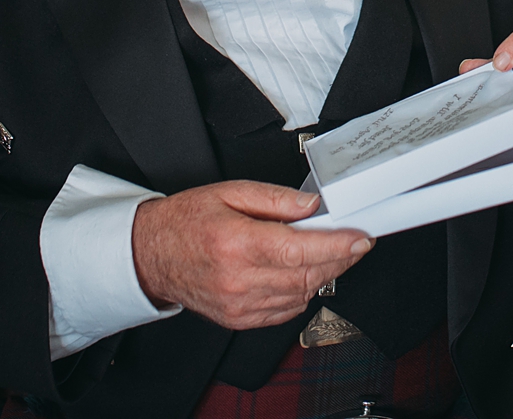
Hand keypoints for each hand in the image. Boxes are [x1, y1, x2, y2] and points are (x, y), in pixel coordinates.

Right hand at [131, 181, 372, 330]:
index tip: (361, 238)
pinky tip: (302, 273)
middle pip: (306, 275)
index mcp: (236, 243)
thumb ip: (275, 198)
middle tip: (354, 241)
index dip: (336, 246)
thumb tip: (311, 205)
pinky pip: (286, 310)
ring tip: (329, 253)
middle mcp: (238, 279)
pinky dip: (303, 292)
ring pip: (301, 295)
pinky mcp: (240, 319)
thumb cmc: (187, 221)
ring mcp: (239, 304)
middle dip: (339, 258)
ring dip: (324, 275)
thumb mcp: (230, 192)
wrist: (152, 255)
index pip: (298, 250)